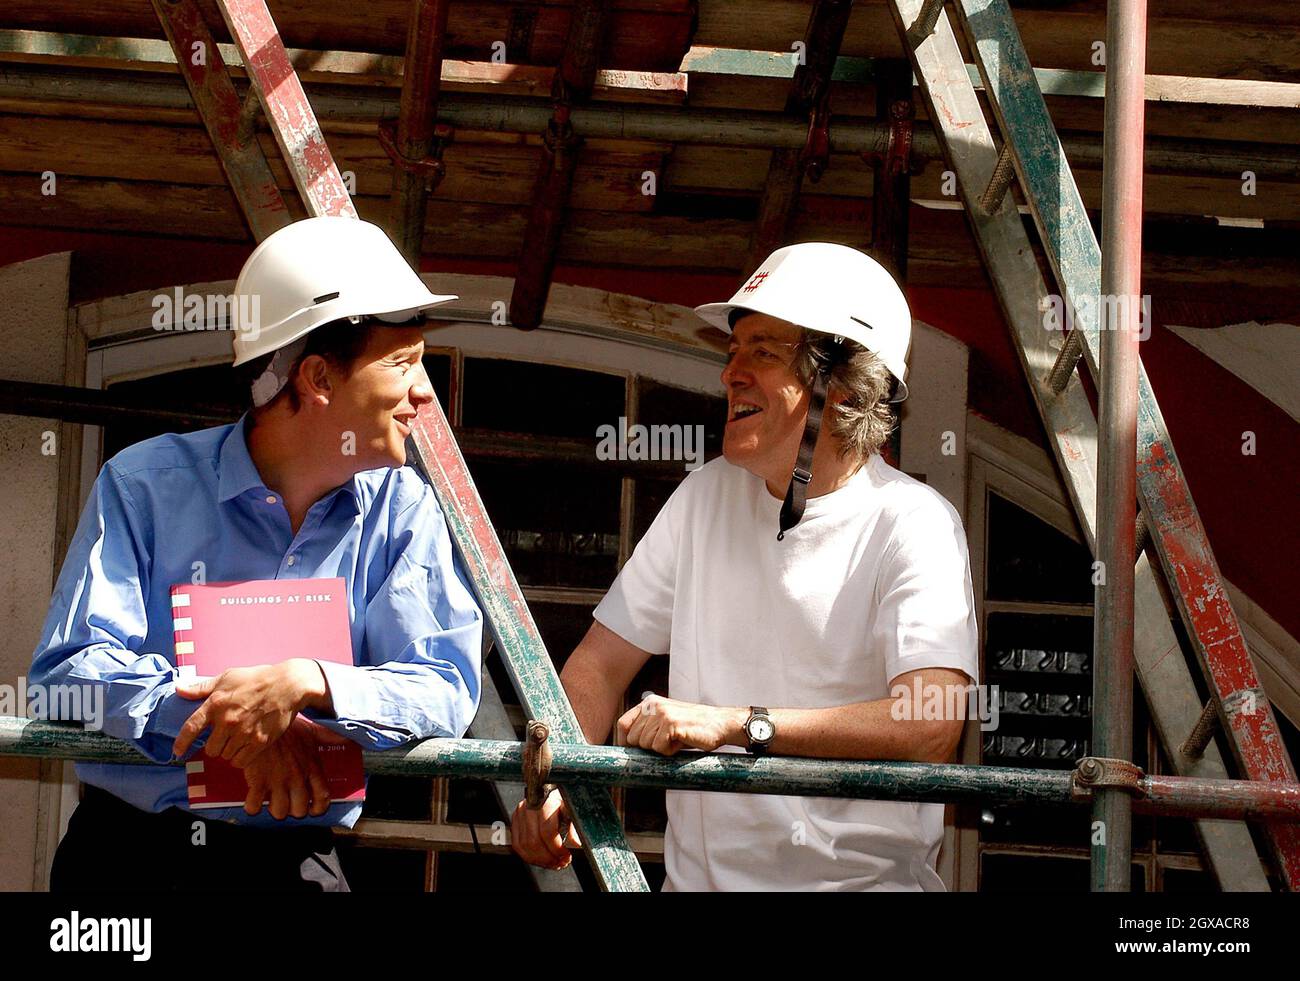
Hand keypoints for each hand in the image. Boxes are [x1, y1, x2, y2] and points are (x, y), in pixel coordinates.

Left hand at [172, 659, 330, 765]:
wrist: (287, 685)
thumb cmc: (256, 678)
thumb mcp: (227, 677)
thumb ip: (201, 686)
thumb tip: (178, 688)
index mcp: (215, 703)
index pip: (190, 728)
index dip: (181, 743)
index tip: (177, 752)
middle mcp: (227, 720)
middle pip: (210, 749)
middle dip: (216, 745)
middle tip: (225, 737)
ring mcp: (243, 732)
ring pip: (226, 756)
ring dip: (230, 751)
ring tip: (238, 739)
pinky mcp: (259, 741)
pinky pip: (241, 761)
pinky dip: (241, 758)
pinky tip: (246, 748)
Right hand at [241, 715, 348, 819]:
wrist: (262, 720)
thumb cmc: (286, 728)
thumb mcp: (312, 731)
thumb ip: (330, 737)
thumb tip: (350, 737)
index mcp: (312, 767)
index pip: (322, 797)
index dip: (318, 808)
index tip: (313, 809)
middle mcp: (298, 777)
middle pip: (300, 809)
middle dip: (294, 810)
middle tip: (288, 802)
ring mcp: (278, 780)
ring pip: (279, 811)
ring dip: (275, 809)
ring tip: (271, 801)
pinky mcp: (258, 780)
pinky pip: (254, 806)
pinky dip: (252, 807)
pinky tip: (253, 800)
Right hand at [510, 789, 582, 869]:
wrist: (552, 794)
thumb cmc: (563, 802)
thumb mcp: (573, 811)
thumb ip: (575, 828)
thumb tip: (576, 845)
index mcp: (547, 801)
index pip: (547, 831)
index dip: (557, 848)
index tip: (566, 856)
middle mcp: (531, 805)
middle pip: (534, 841)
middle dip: (548, 858)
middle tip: (560, 863)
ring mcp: (521, 812)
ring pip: (525, 845)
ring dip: (539, 860)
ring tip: (552, 863)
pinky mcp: (515, 820)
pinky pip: (518, 845)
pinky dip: (529, 857)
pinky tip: (541, 859)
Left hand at [616, 694, 745, 755]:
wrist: (720, 723)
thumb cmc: (692, 728)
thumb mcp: (665, 722)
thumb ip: (647, 728)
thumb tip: (627, 750)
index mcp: (649, 703)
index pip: (622, 724)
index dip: (625, 742)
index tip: (632, 754)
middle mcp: (652, 705)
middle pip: (633, 738)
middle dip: (647, 748)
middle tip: (667, 743)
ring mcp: (661, 713)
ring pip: (645, 745)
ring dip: (660, 749)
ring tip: (676, 741)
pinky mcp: (671, 723)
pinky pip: (659, 748)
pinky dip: (669, 752)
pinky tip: (681, 742)